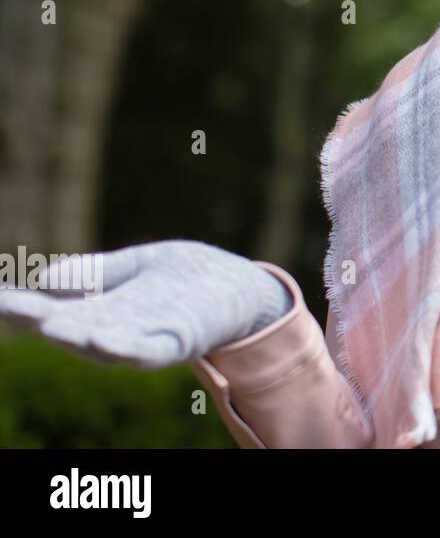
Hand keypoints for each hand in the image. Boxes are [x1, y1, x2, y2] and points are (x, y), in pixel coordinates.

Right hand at [0, 240, 292, 369]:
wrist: (240, 287)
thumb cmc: (185, 277)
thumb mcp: (135, 266)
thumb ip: (95, 274)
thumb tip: (45, 281)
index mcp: (103, 310)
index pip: (56, 309)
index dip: (25, 307)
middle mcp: (119, 330)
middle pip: (76, 329)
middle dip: (45, 322)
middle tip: (17, 310)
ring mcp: (148, 339)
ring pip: (107, 345)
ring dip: (80, 338)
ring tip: (52, 327)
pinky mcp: (179, 342)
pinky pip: (149, 350)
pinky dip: (126, 348)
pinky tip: (104, 340)